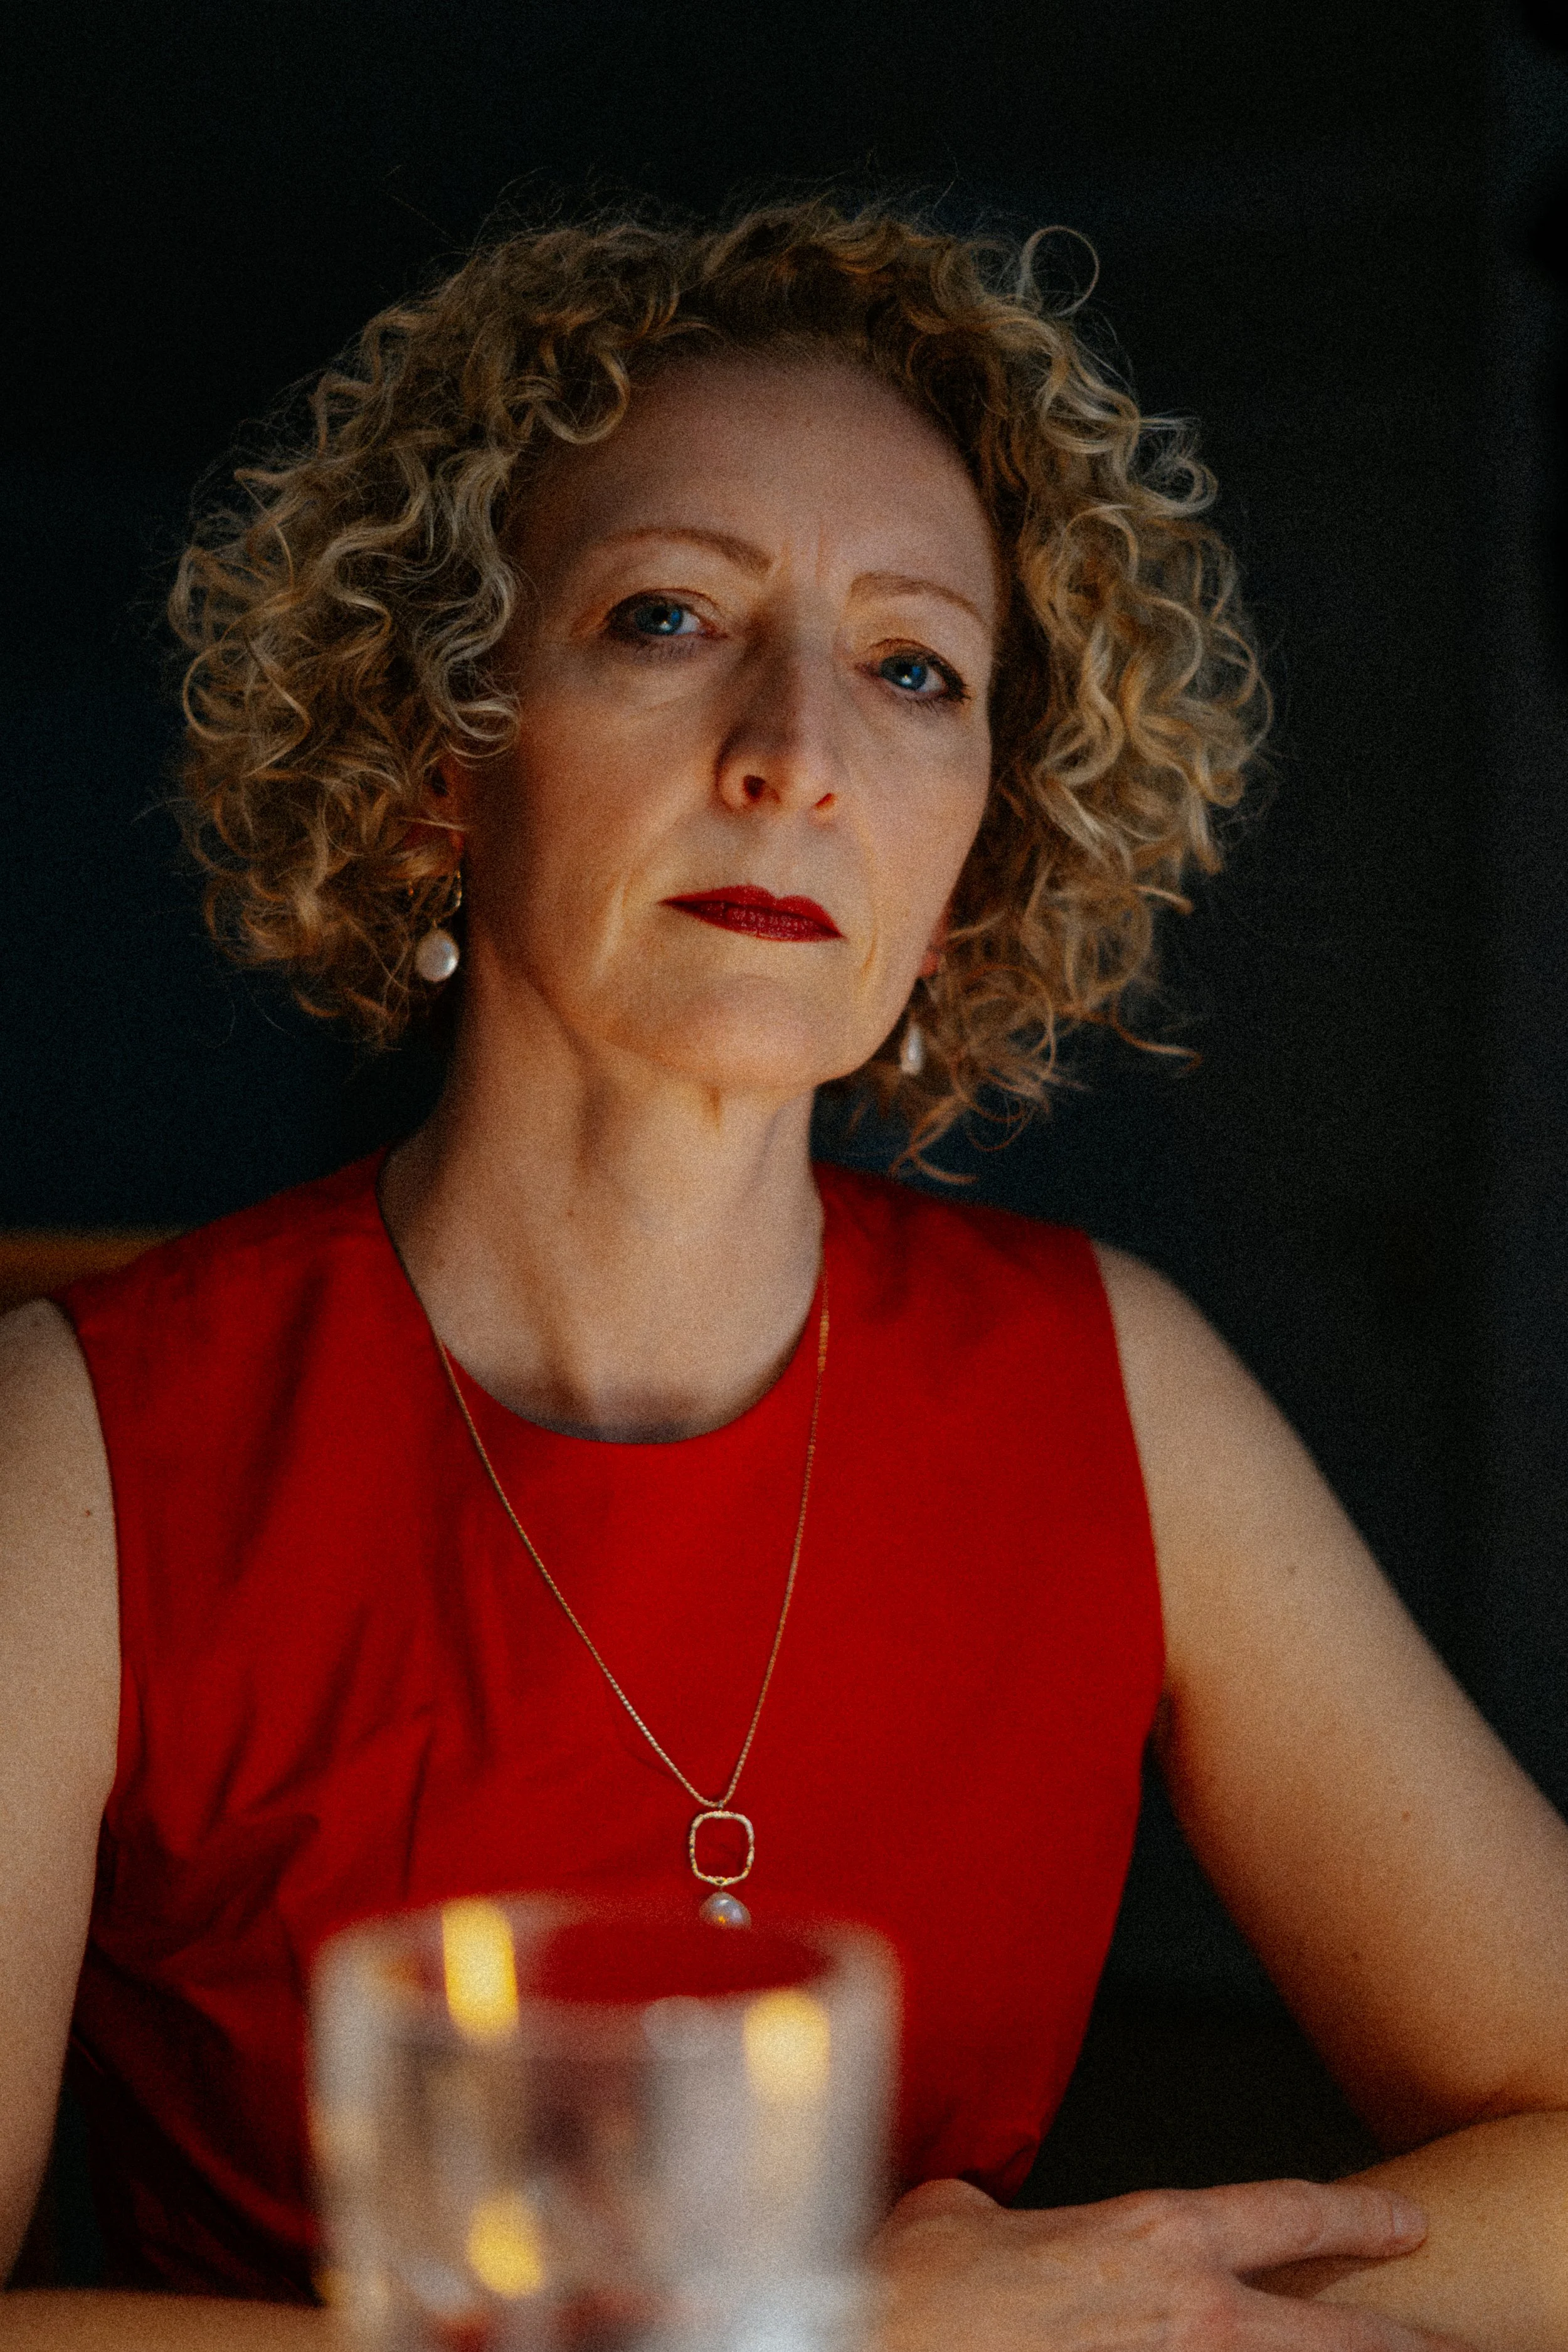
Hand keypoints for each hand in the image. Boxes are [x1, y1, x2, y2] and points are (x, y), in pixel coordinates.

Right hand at [872, 2177, 1466, 2349]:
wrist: (885, 2340)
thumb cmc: (917, 2290)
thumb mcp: (961, 2214)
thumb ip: (999, 2212)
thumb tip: (983, 2218)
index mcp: (1154, 2236)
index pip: (1288, 2214)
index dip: (1357, 2222)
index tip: (1404, 2229)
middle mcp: (1193, 2313)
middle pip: (1339, 2335)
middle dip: (1405, 2345)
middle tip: (1450, 2348)